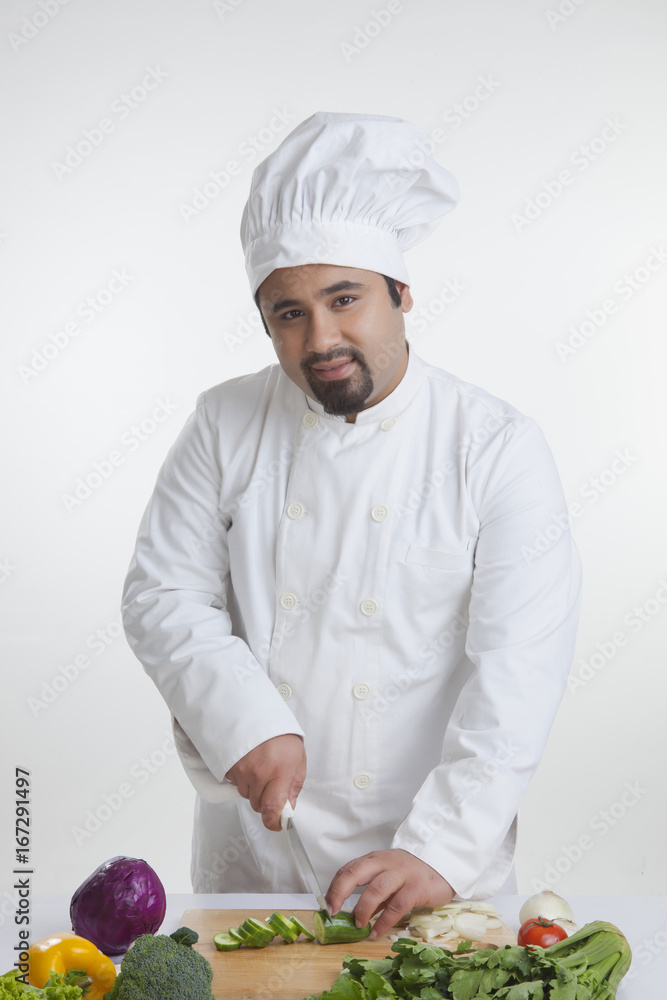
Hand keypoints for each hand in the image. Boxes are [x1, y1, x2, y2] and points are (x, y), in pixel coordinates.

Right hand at [225, 734, 305, 830]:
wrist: (256, 713)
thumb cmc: (280, 735)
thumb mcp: (298, 758)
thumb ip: (294, 786)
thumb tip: (288, 808)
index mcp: (279, 771)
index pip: (273, 809)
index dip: (274, 822)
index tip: (278, 823)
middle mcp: (258, 773)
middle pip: (258, 805)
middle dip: (266, 800)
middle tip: (272, 783)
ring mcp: (241, 770)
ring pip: (246, 795)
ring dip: (253, 789)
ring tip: (261, 768)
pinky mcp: (229, 767)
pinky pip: (236, 784)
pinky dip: (243, 779)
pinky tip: (250, 764)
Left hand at [326, 849, 454, 938]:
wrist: (444, 864)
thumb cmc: (414, 872)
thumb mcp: (390, 877)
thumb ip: (375, 891)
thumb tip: (353, 912)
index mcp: (376, 859)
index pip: (349, 869)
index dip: (335, 886)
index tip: (327, 904)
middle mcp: (386, 863)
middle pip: (356, 873)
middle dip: (340, 892)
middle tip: (333, 912)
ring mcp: (401, 874)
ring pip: (376, 889)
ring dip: (363, 909)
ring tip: (359, 924)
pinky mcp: (416, 887)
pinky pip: (396, 906)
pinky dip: (384, 921)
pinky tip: (377, 932)